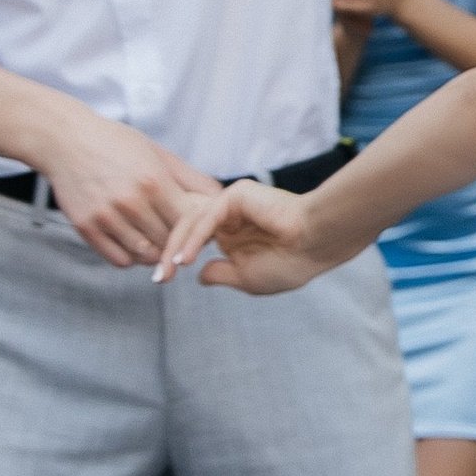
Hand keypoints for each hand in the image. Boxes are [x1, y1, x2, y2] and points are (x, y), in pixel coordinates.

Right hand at [30, 101, 221, 268]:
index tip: (198, 229)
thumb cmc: (115, 143)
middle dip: (178, 243)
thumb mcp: (157, 153)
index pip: (188, 222)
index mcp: (153, 181)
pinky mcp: (86, 227)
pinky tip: (134, 244)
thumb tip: (218, 197)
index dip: (197, 229)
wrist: (65, 140)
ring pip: (145, 255)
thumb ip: (190, 177)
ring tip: (158, 243)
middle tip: (180, 240)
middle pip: (168, 242)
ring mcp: (106, 217)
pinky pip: (118, 259)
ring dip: (156, 254)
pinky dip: (131, 258)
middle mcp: (130, 201)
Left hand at [154, 177, 323, 295]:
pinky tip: (185, 258)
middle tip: (158, 277)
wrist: (317, 244)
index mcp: (233, 235)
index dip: (175, 258)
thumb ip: (220, 274)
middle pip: (187, 229)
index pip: (193, 241)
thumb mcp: (246, 277)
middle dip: (168, 252)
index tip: (161, 280)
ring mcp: (231, 203)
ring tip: (168, 270)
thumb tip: (197, 274)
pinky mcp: (236, 195)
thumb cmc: (291, 262)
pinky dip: (193, 238)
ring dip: (176, 246)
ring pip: (192, 221)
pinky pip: (207, 217)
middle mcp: (229, 217)